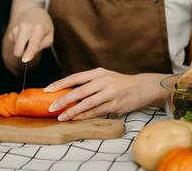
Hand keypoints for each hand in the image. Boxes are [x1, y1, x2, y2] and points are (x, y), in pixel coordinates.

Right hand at [7, 8, 53, 61]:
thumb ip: (41, 46)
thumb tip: (28, 55)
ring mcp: (17, 27)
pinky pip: (14, 43)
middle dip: (22, 54)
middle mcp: (25, 27)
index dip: (29, 53)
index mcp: (38, 29)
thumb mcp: (49, 36)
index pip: (33, 44)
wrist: (34, 12)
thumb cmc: (44, 27)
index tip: (25, 60)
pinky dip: (19, 41)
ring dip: (23, 45)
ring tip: (29, 36)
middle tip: (30, 48)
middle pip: (18, 50)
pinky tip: (24, 34)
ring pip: (16, 47)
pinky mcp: (12, 29)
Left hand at [44, 68, 167, 120]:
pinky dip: (83, 116)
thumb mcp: (105, 76)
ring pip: (86, 104)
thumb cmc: (120, 83)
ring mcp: (109, 93)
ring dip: (72, 111)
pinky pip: (95, 112)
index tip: (47, 90)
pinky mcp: (114, 105)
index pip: (74, 77)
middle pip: (78, 91)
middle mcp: (103, 81)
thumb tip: (68, 91)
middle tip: (51, 107)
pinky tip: (75, 119)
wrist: (143, 87)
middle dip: (63, 100)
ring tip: (61, 117)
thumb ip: (89, 82)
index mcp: (98, 72)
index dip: (60, 84)